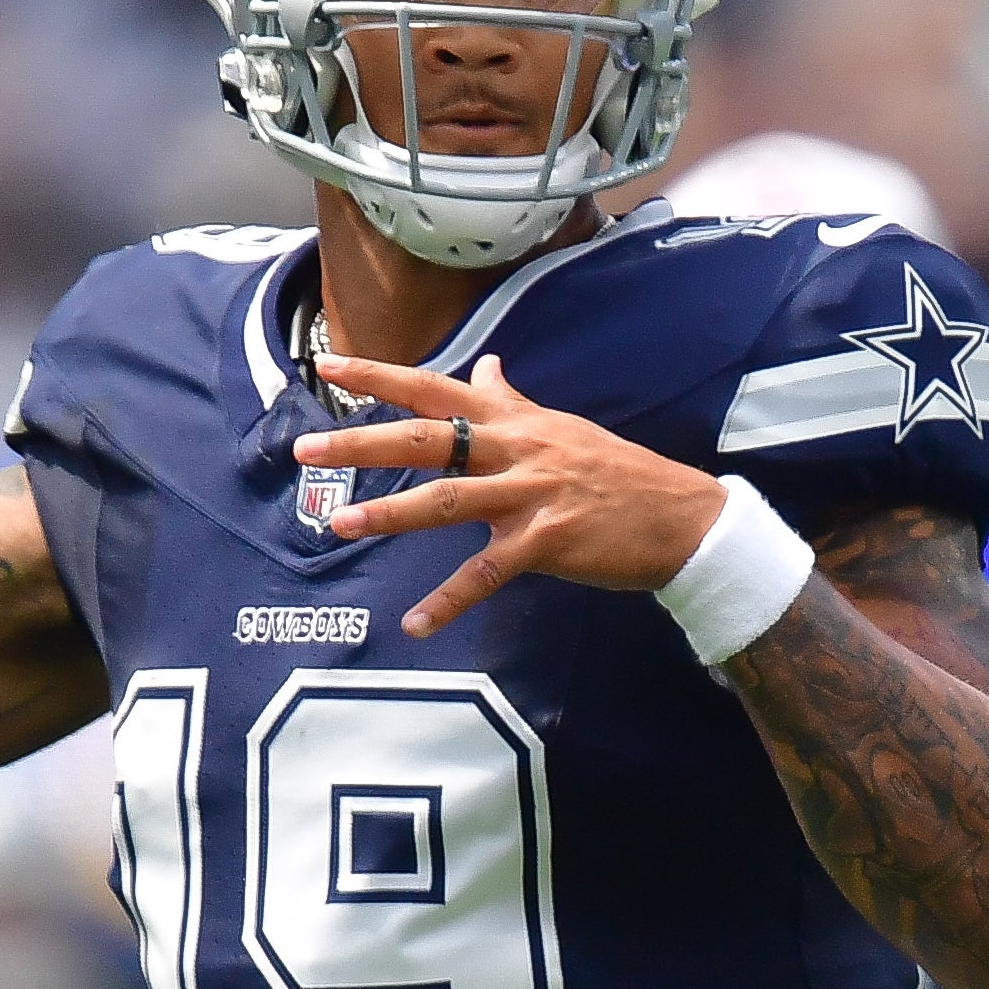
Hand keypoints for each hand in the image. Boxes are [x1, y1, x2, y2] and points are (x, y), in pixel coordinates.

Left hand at [296, 352, 731, 636]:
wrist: (682, 518)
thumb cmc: (620, 474)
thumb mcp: (563, 427)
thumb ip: (513, 400)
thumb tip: (484, 367)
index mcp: (516, 420)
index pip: (437, 390)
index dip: (381, 377)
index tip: (329, 365)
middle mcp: (518, 449)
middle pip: (428, 439)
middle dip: (362, 442)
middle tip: (307, 449)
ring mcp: (532, 495)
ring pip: (448, 501)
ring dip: (391, 514)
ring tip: (341, 525)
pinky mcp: (547, 543)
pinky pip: (486, 574)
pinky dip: (449, 601)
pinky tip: (415, 623)